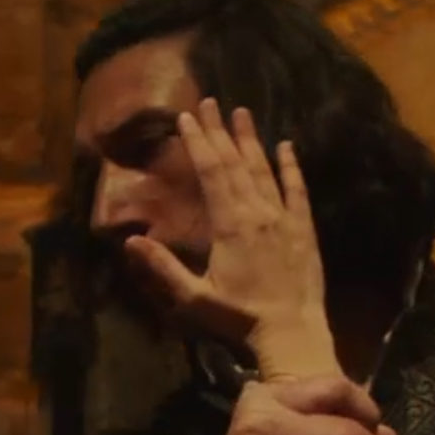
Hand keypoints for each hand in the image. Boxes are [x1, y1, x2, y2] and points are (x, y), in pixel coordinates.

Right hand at [121, 100, 335, 376]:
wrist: (292, 333)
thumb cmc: (238, 319)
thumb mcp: (194, 297)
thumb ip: (163, 267)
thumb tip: (130, 241)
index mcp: (229, 224)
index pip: (211, 172)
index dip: (198, 142)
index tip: (188, 117)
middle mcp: (257, 212)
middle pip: (235, 163)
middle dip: (220, 131)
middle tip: (210, 102)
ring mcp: (284, 218)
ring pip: (264, 170)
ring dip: (251, 140)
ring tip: (242, 112)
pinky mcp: (304, 229)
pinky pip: (297, 190)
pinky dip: (291, 166)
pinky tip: (286, 146)